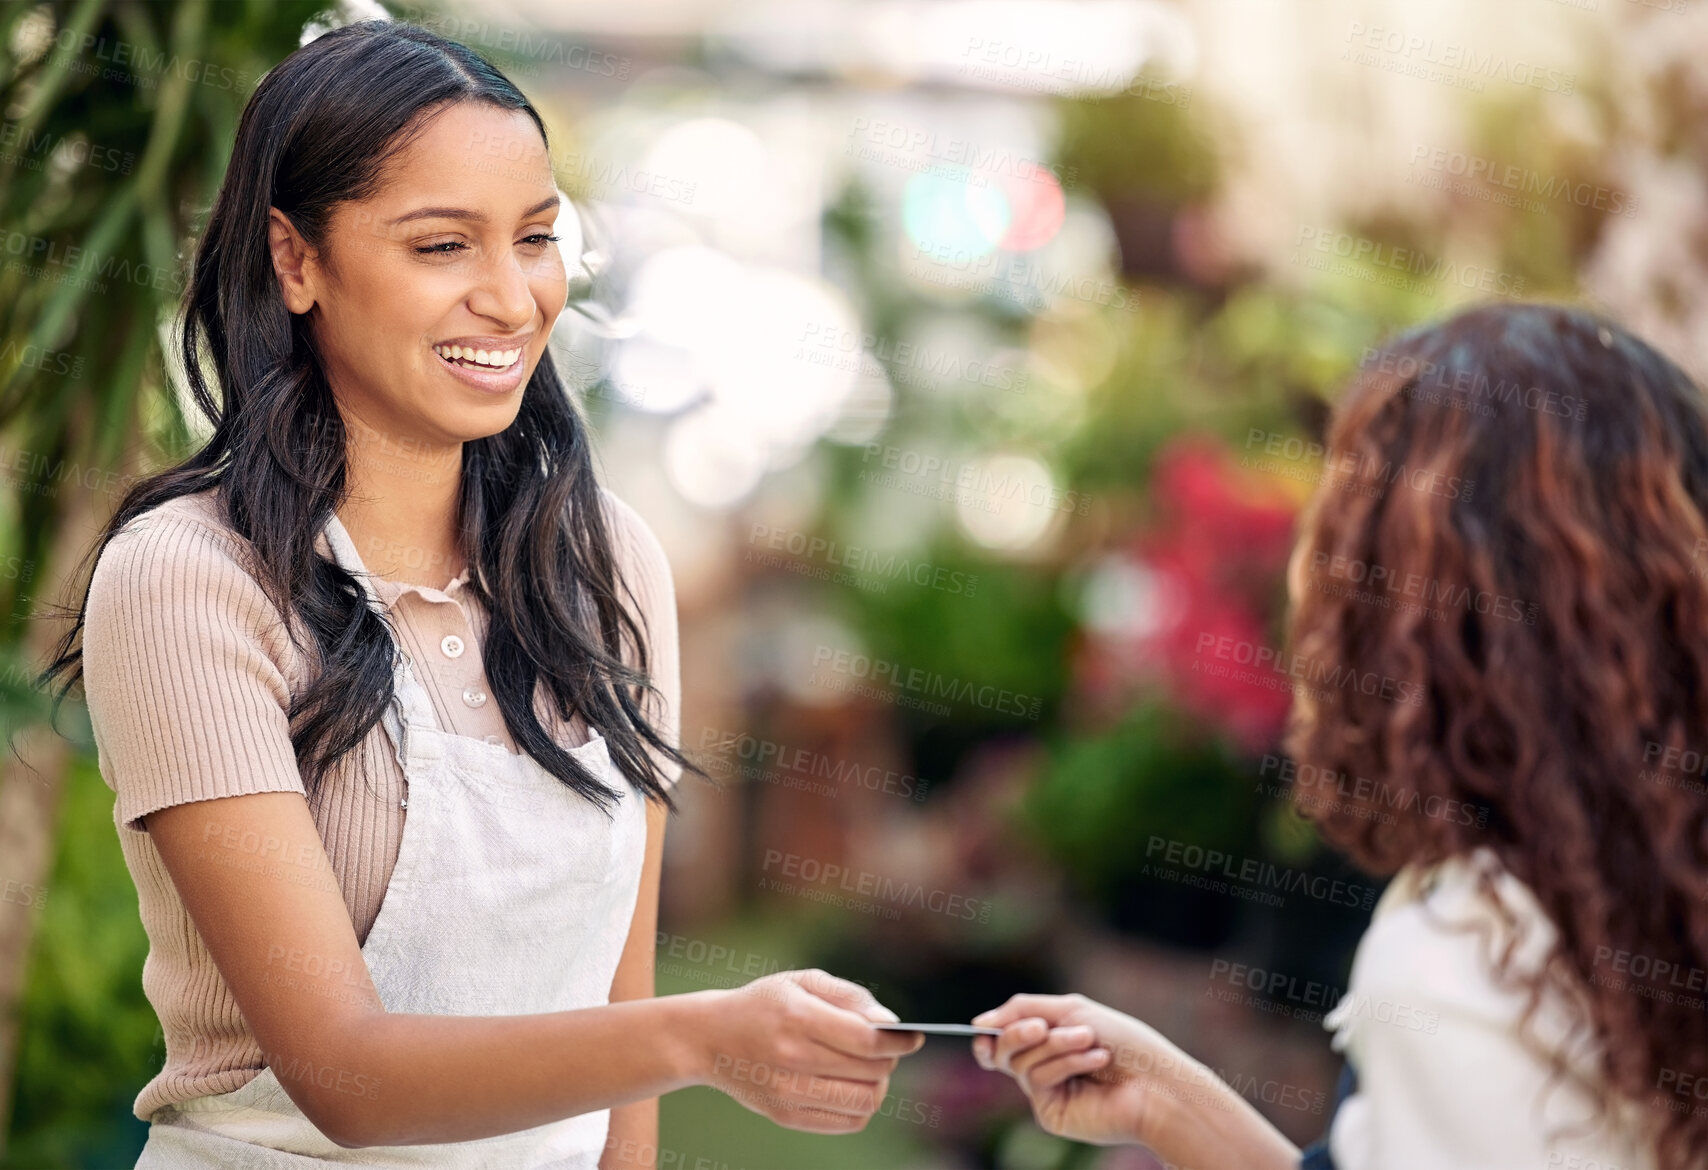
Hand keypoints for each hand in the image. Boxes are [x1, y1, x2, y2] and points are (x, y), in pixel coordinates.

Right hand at [693, 969, 923, 1133]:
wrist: (709, 1038)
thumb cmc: (765, 1004)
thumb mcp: (802, 981)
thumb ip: (851, 996)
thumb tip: (891, 1023)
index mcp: (797, 1016)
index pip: (866, 1040)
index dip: (899, 1041)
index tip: (914, 1036)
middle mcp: (791, 1057)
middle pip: (870, 1071)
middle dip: (890, 1059)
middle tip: (888, 1049)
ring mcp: (786, 1092)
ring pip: (864, 1101)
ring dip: (879, 1084)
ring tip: (872, 1069)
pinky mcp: (785, 1116)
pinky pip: (847, 1122)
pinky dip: (862, 1106)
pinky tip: (853, 1086)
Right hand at [971, 993, 1199, 1146]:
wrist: (1156, 1079)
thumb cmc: (1124, 1042)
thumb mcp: (1071, 1010)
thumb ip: (1022, 1010)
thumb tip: (977, 1024)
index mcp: (1049, 1041)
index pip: (1004, 1037)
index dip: (989, 1033)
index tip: (982, 1028)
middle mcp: (1044, 1066)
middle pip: (1003, 1048)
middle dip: (1018, 1032)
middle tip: (1041, 1027)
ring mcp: (1047, 1091)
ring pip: (1022, 1061)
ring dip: (1056, 1045)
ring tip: (1090, 1042)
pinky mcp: (1052, 1113)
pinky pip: (1039, 1079)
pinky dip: (1066, 1063)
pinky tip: (1096, 1061)